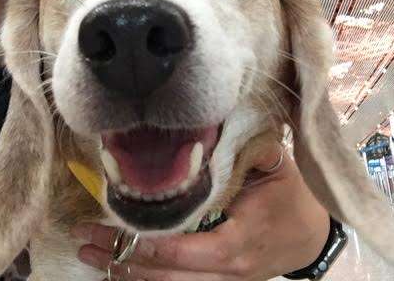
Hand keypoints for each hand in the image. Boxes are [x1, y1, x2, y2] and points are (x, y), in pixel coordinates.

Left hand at [71, 142, 330, 280]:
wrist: (308, 238)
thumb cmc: (290, 199)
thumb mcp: (277, 168)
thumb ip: (248, 151)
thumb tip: (214, 129)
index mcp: (237, 244)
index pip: (184, 251)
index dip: (147, 244)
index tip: (113, 226)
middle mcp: (224, 273)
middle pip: (165, 277)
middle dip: (122, 260)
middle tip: (85, 240)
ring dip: (125, 273)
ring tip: (89, 253)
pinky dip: (141, 279)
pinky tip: (115, 268)